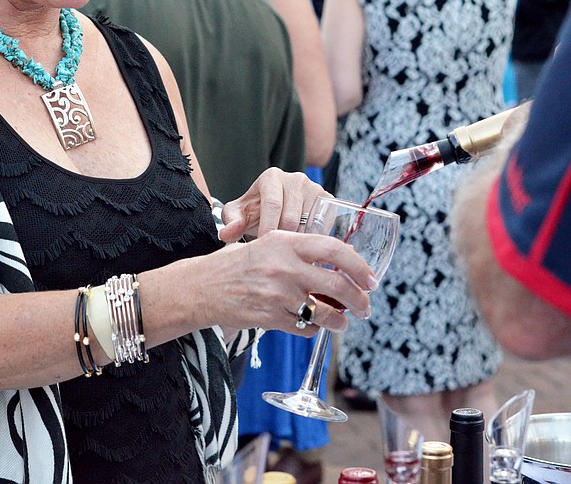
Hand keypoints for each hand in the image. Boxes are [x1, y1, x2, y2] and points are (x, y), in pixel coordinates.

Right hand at [189, 229, 374, 335]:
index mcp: (285, 241)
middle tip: (364, 306)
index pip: (334, 249)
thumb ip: (300, 249)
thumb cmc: (237, 264)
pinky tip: (309, 324)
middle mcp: (284, 266)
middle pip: (337, 284)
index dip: (358, 265)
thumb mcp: (267, 244)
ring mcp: (278, 294)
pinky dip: (312, 329)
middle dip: (358, 300)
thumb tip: (339, 263)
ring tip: (341, 322)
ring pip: (325, 312)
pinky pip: (305, 328)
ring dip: (339, 321)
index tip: (369, 278)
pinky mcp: (271, 317)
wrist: (202, 287)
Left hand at [219, 168, 328, 242]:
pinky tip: (303, 248)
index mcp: (271, 177)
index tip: (263, 246)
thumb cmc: (253, 212)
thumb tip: (226, 234)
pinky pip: (324, 225)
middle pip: (292, 217)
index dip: (268, 228)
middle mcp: (295, 179)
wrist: (272, 211)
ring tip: (288, 253)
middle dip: (282, 239)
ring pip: (309, 223)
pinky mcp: (329, 200)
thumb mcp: (238, 216)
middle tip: (275, 254)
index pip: (272, 204)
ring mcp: (315, 188)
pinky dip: (314, 239)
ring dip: (298, 241)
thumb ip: (231, 223)